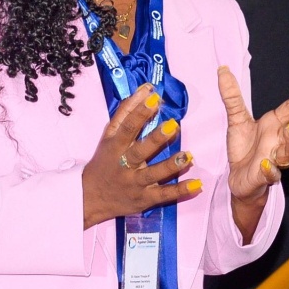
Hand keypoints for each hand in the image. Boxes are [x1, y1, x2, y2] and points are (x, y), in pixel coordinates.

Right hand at [81, 84, 200, 228]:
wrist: (90, 199)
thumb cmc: (104, 161)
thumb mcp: (109, 136)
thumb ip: (126, 112)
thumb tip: (146, 89)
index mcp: (114, 147)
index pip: (126, 128)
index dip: (139, 113)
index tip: (154, 98)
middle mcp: (124, 165)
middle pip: (140, 152)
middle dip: (156, 139)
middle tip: (174, 125)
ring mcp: (135, 184)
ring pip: (153, 174)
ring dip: (171, 166)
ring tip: (188, 156)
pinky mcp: (145, 199)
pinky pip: (164, 195)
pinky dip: (181, 191)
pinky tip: (197, 184)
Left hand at [219, 65, 288, 240]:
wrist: (239, 178)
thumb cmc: (244, 148)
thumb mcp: (236, 119)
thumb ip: (232, 97)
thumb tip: (223, 69)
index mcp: (277, 125)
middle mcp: (281, 142)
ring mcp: (275, 160)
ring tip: (286, 129)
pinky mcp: (264, 177)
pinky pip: (272, 175)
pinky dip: (270, 170)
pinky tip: (265, 163)